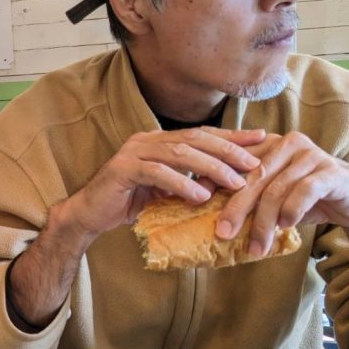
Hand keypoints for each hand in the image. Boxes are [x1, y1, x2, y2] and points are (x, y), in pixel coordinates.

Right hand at [69, 127, 264, 235]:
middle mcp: (146, 140)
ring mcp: (132, 152)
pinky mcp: (122, 169)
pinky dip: (182, 184)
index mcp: (157, 140)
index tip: (261, 139)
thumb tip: (227, 183)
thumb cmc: (127, 203)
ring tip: (234, 184)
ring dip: (211, 168)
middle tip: (252, 165)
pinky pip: (158, 173)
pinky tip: (201, 196)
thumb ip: (188, 181)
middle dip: (227, 150)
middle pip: (194, 139)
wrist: (88, 214)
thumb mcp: (164, 190)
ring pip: (179, 153)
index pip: (200, 134)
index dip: (231, 136)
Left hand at [216, 132, 348, 254]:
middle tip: (222, 233)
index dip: (213, 179)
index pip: (234, 160)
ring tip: (256, 247)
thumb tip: (204, 211)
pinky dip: (291, 211)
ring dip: (264, 222)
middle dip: (236, 208)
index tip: (194, 202)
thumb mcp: (273, 193)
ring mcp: (310, 155)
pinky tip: (285, 227)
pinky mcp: (330, 172)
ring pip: (277, 189)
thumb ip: (246, 194)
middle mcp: (287, 144)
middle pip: (253, 178)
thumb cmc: (305, 197)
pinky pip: (304, 191)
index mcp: (268, 144)